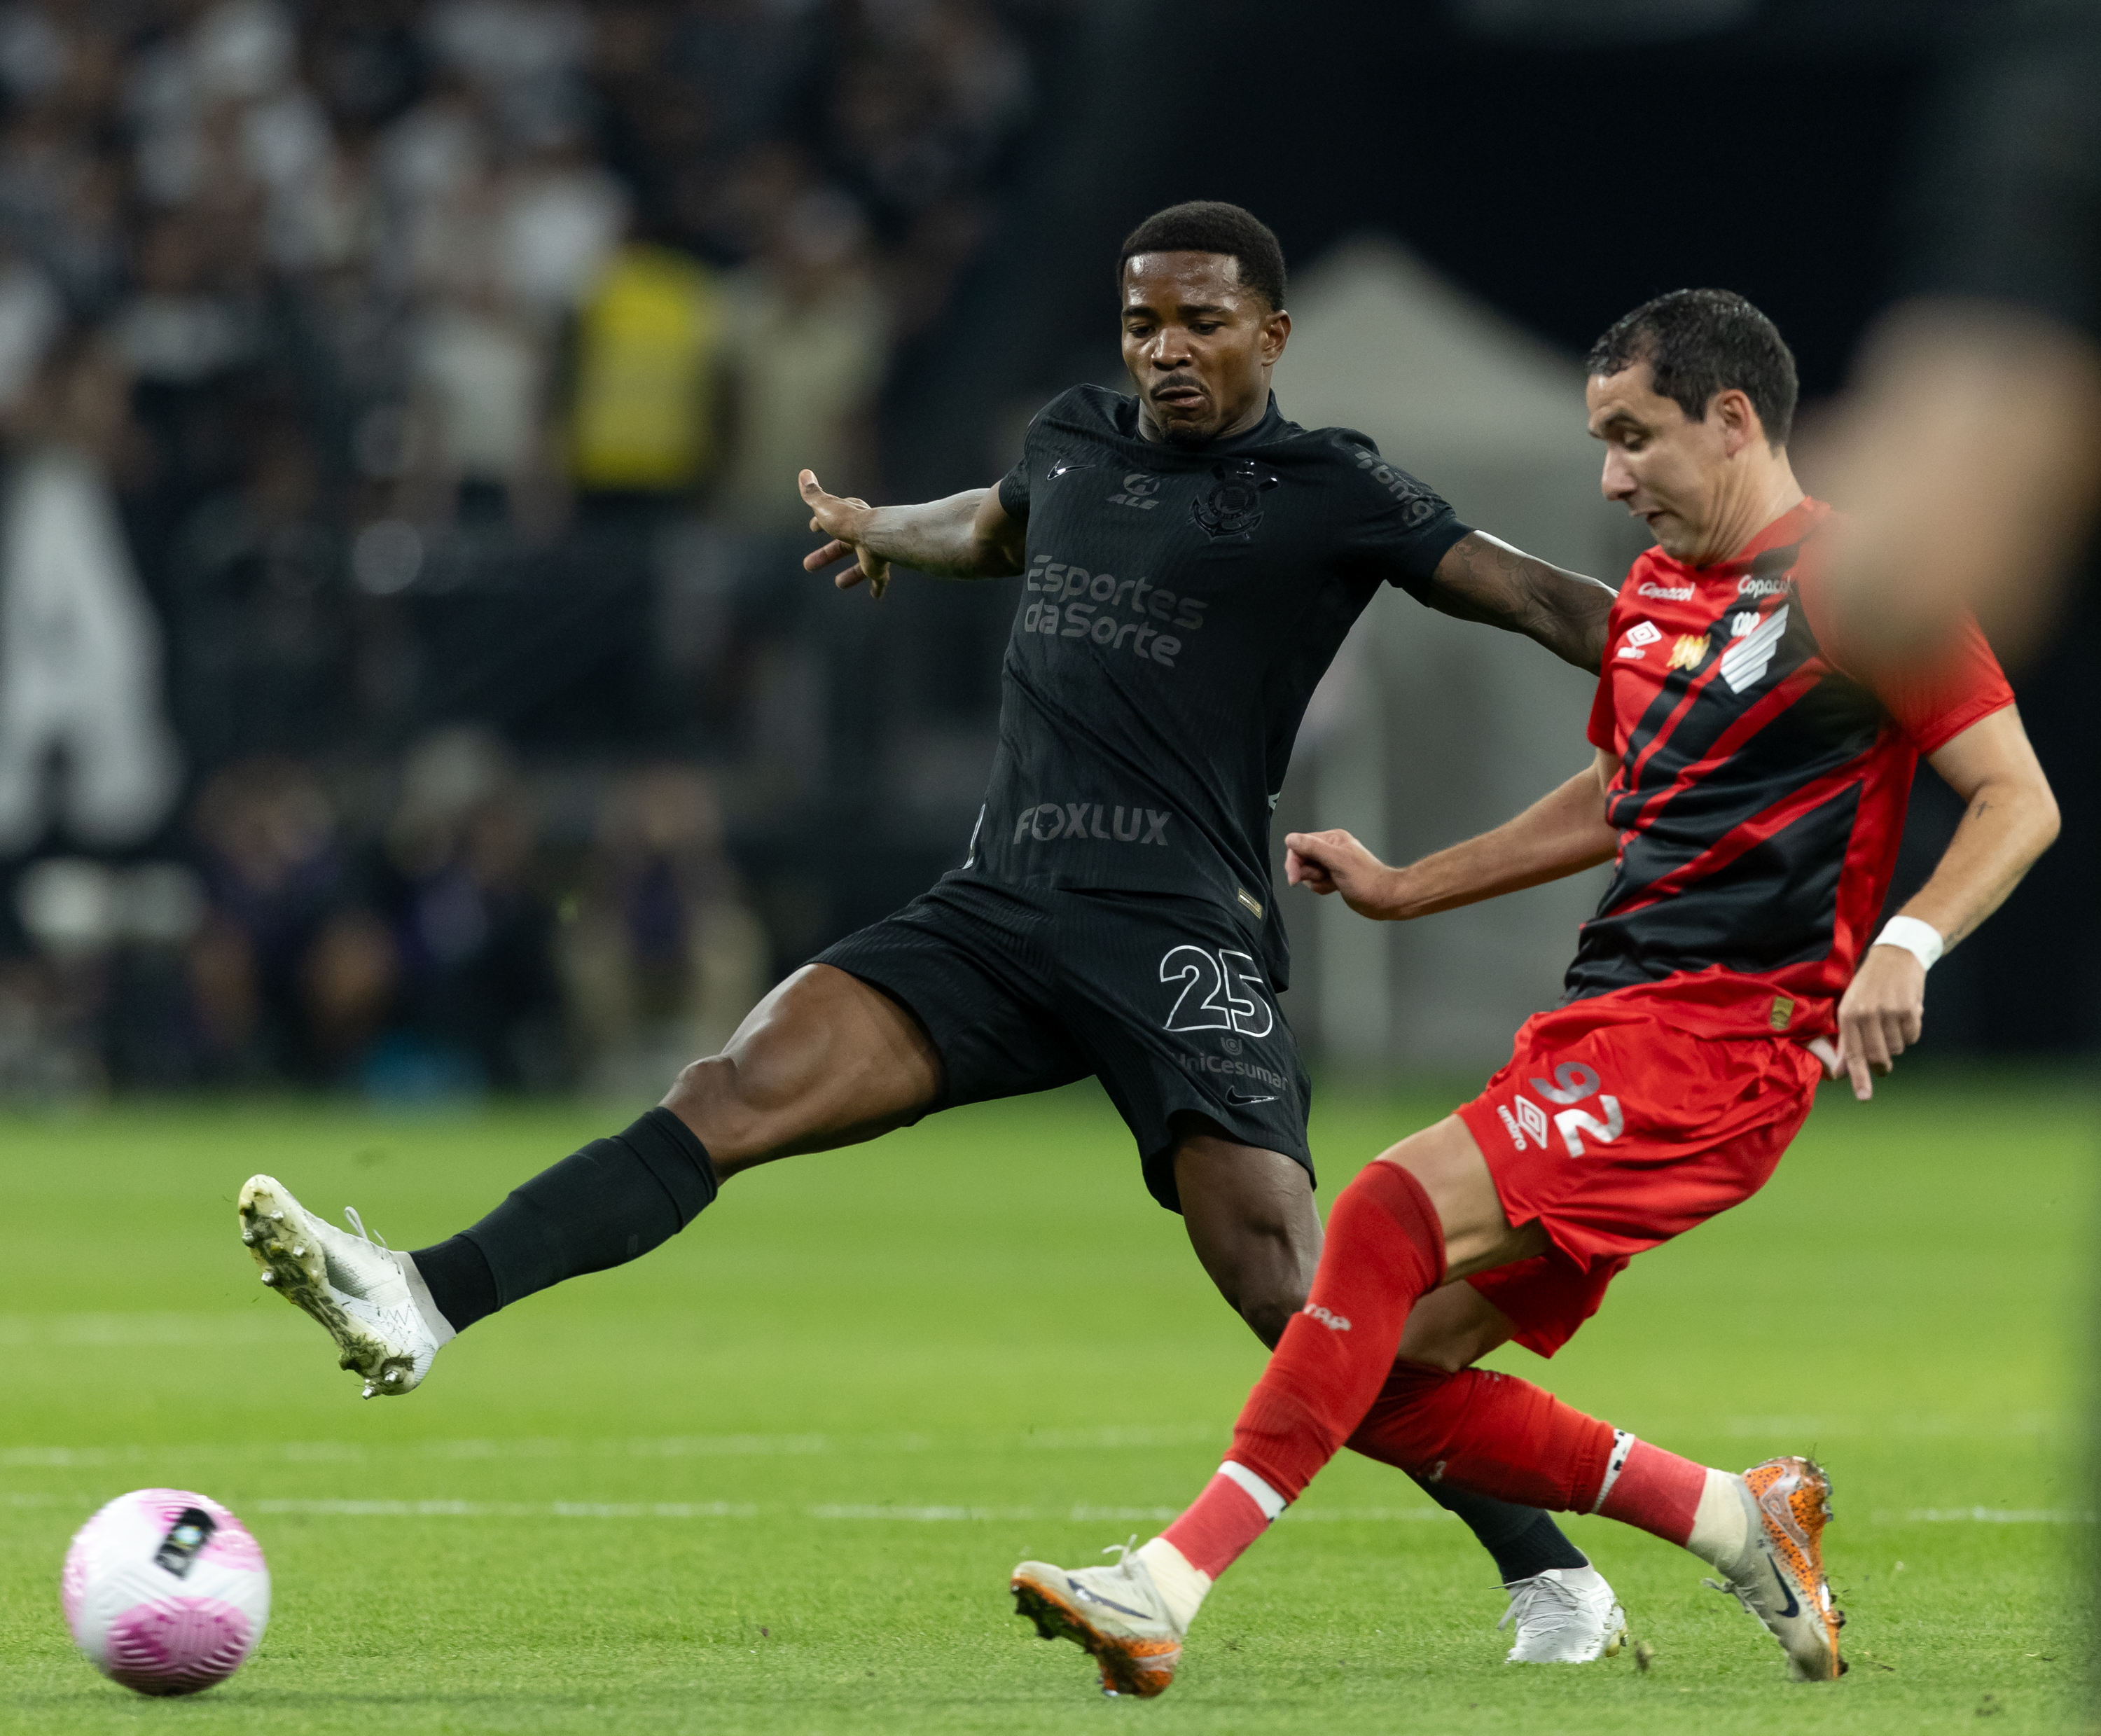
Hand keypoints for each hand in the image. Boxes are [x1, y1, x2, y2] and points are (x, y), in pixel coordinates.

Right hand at [800, 470, 890, 598]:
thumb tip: (804, 473)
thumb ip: (813, 493)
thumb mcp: (824, 505)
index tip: (813, 529)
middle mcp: (862, 533)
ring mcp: (872, 551)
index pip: (835, 517)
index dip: (822, 522)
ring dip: (851, 574)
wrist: (873, 536)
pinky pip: (880, 578)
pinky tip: (876, 595)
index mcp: (849, 517)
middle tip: (808, 565)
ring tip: (839, 583)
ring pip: (861, 564)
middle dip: (826, 555)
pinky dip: (878, 587)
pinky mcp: (879, 567)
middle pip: (842, 546)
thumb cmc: (847, 521)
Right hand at [1284, 829, 1397, 919]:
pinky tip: (1335, 888)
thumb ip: (1313, 848)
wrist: (1385, 899)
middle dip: (1307, 873)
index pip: (1300, 844)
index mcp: (1332, 839)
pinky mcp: (1334, 877)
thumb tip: (1291, 839)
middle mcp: (1331, 849)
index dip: (1294, 861)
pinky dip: (1321, 887)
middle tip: (1322, 878)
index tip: (1294, 878)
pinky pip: (1316, 881)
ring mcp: (1332, 864)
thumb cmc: (1368, 881)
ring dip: (1316, 881)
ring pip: (1307, 872)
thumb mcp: (1338, 861)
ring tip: (1332, 883)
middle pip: (1302, 859)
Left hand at [1833, 943, 1926, 1100]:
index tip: (1864, 1097)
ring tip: (1891, 1022)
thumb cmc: (1869, 986)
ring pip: (1897, 1048)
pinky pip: (1912, 1037)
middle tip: (1883, 1065)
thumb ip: (1846, 1040)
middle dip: (1881, 1065)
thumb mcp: (1850, 1007)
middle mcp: (1867, 1014)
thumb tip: (1839, 1073)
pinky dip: (1910, 1031)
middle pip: (1877, 1056)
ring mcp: (1889, 1012)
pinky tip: (1905, 1014)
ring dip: (1896, 1042)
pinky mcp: (1909, 1010)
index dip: (1859, 1077)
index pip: (1853, 1053)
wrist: (1895, 956)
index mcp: (1848, 1014)